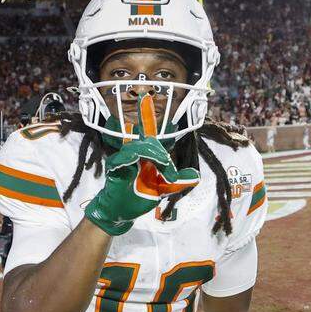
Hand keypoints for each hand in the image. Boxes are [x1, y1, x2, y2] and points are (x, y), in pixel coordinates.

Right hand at [84, 95, 199, 235]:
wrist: (120, 212)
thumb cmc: (138, 199)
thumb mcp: (162, 190)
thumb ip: (177, 183)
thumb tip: (195, 176)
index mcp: (146, 157)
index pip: (149, 135)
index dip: (147, 117)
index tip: (146, 99)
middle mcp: (135, 155)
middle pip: (146, 139)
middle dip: (155, 142)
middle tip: (165, 158)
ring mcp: (124, 159)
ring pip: (138, 147)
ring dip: (152, 153)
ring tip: (162, 163)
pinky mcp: (115, 167)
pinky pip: (124, 157)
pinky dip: (132, 157)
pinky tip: (137, 161)